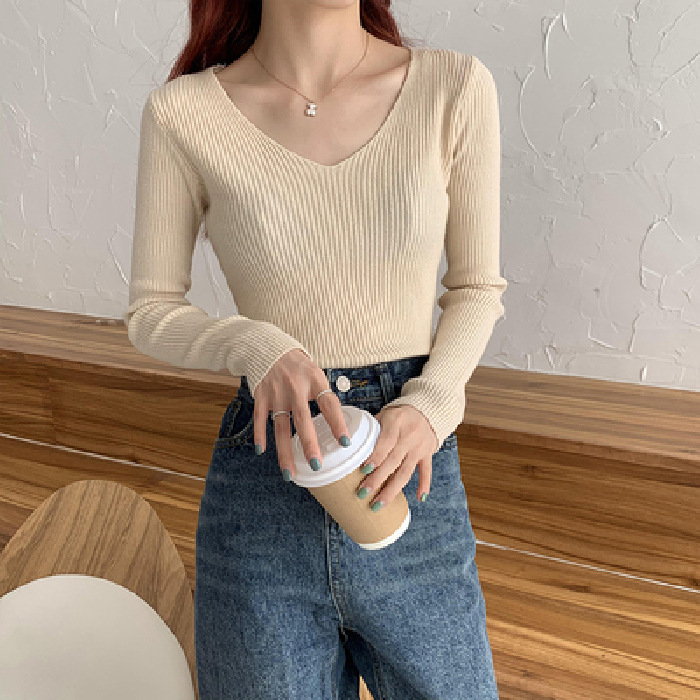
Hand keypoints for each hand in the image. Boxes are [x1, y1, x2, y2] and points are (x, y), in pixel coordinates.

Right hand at [252, 349, 350, 479]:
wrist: (270, 348)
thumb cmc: (299, 367)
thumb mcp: (316, 374)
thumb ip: (324, 396)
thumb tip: (338, 425)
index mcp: (314, 380)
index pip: (329, 404)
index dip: (337, 423)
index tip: (345, 443)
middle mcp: (295, 387)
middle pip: (303, 419)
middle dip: (309, 443)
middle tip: (316, 465)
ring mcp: (276, 393)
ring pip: (280, 426)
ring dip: (285, 451)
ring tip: (290, 473)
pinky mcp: (261, 395)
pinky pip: (259, 418)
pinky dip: (259, 435)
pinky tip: (261, 451)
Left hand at [355, 404, 438, 510]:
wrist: (425, 410)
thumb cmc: (397, 416)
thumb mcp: (383, 415)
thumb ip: (370, 430)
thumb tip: (349, 448)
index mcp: (396, 422)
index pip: (386, 442)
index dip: (375, 457)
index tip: (363, 471)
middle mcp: (410, 435)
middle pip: (393, 461)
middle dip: (378, 479)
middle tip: (363, 493)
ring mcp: (420, 446)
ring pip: (406, 471)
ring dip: (393, 490)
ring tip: (379, 504)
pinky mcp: (428, 454)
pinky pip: (426, 471)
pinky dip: (424, 484)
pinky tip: (420, 498)